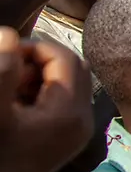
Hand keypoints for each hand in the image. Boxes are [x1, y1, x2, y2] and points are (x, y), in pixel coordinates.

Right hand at [0, 30, 92, 171]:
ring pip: (68, 82)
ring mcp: (78, 130)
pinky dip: (40, 91)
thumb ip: (3, 70)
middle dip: (39, 60)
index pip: (65, 58)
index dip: (35, 47)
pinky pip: (63, 99)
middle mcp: (83, 121)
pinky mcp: (68, 137)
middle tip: (9, 71)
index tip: (6, 54)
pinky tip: (15, 104)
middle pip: (73, 67)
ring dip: (38, 75)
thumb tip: (10, 34)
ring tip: (10, 89)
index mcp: (69, 113)